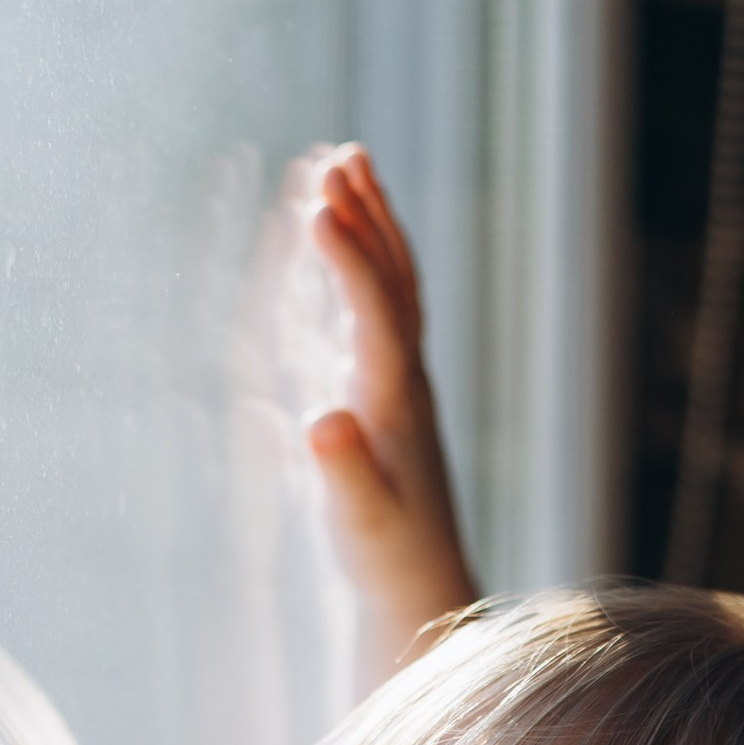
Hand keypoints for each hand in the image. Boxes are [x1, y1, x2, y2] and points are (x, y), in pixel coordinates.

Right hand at [299, 145, 477, 684]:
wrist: (426, 591)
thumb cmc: (388, 562)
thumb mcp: (361, 524)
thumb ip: (342, 472)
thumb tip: (321, 421)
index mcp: (396, 405)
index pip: (376, 314)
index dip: (348, 260)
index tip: (318, 206)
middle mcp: (407, 383)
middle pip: (392, 281)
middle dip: (365, 215)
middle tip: (339, 153)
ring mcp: (402, 385)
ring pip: (392, 287)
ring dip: (371, 223)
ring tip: (348, 164)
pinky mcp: (390, 398)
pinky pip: (379, 311)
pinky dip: (361, 264)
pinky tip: (345, 240)